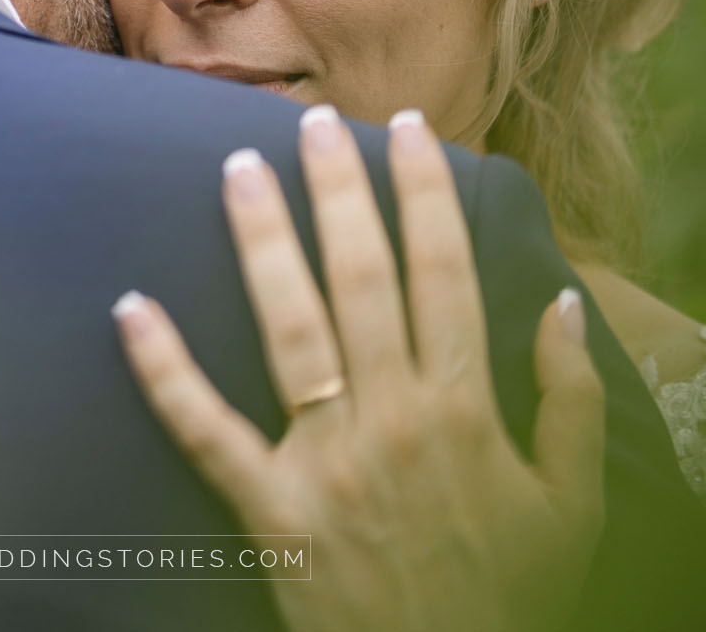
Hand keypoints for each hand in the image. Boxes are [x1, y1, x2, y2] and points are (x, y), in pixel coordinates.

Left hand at [113, 106, 605, 631]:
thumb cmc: (513, 600)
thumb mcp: (573, 507)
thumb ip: (574, 404)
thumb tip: (559, 305)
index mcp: (468, 411)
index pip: (444, 272)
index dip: (425, 194)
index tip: (408, 130)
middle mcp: (396, 421)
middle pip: (364, 278)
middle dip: (339, 191)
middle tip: (315, 122)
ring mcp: (328, 465)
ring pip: (291, 328)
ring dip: (264, 242)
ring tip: (239, 169)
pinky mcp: (272, 514)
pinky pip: (208, 433)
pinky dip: (165, 372)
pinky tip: (131, 309)